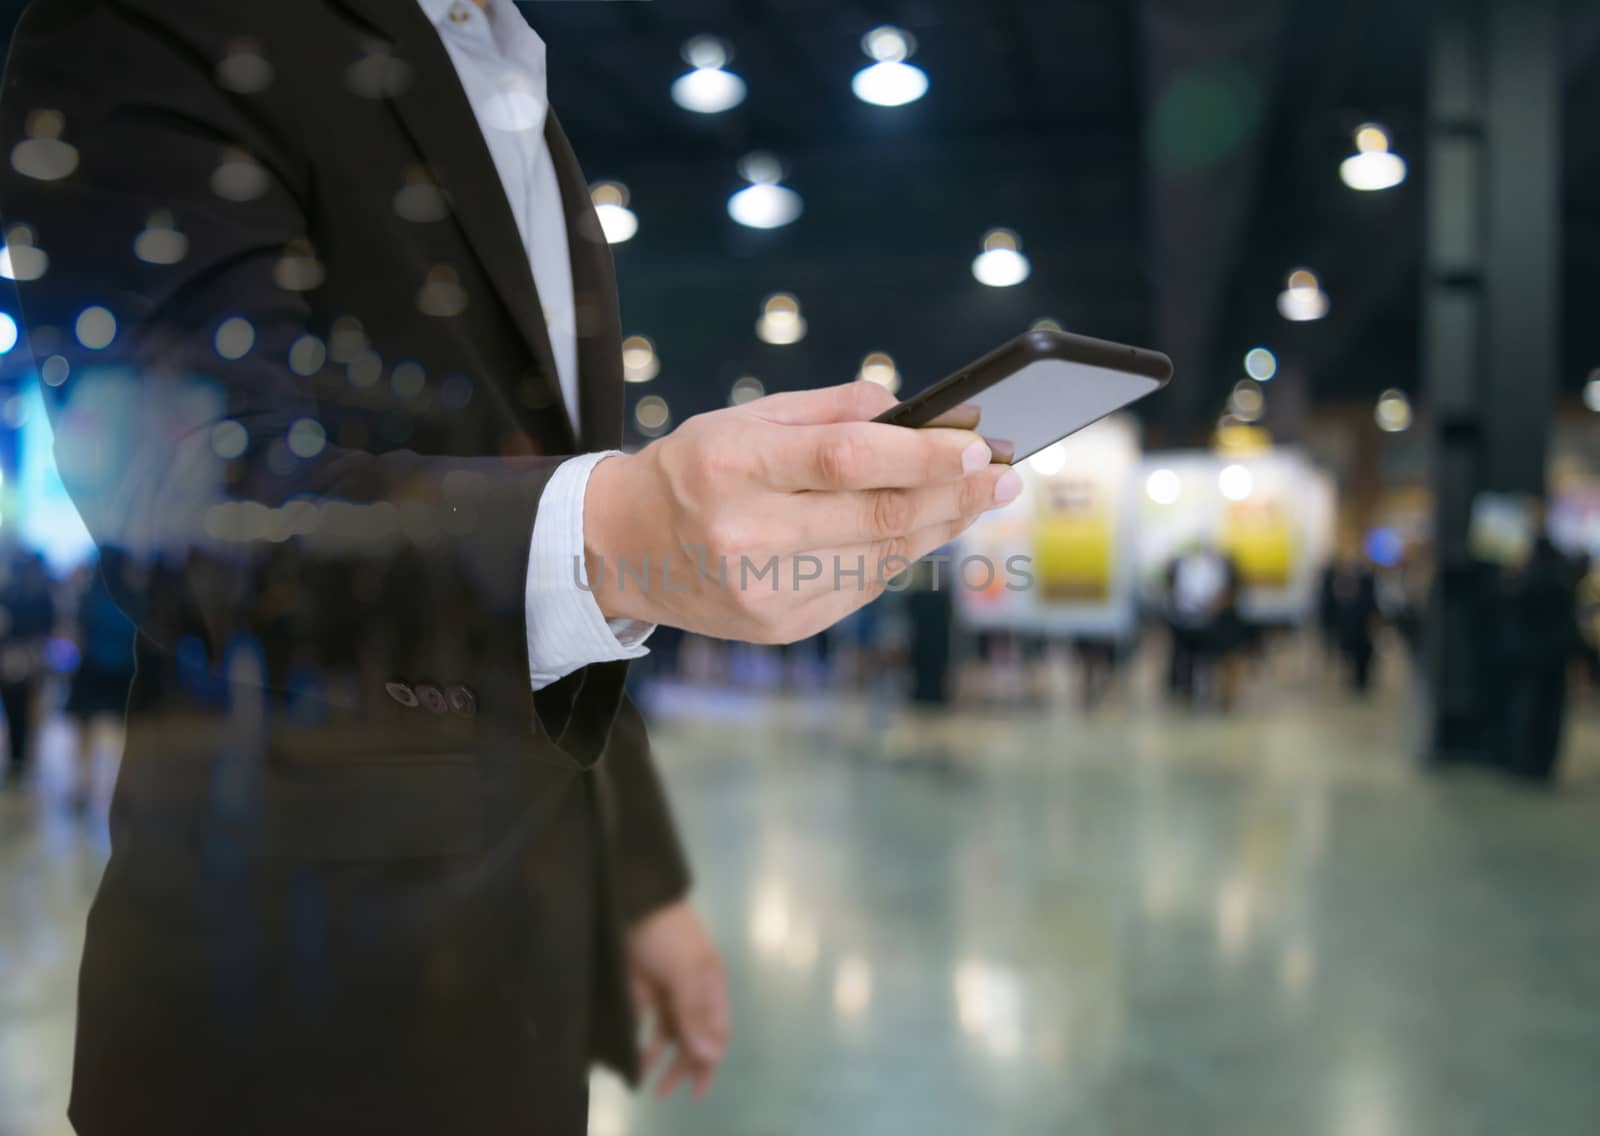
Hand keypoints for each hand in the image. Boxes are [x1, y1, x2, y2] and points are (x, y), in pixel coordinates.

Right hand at [584, 382, 1020, 641]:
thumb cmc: (694, 469)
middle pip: (877, 518)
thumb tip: (910, 406)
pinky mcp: (779, 627)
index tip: (978, 446)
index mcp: (733, 465)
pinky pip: (861, 588)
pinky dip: (898, 556)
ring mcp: (762, 590)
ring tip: (977, 498)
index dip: (922, 454)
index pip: (846, 459)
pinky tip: (921, 530)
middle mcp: (745, 533)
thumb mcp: (743, 418)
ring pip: (880, 559)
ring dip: (939, 526)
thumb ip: (826, 410)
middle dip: (954, 495)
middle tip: (1004, 477)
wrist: (624, 548)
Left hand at [627, 901, 728, 1099]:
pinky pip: (643, 1019)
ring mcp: (665, 988)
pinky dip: (638, 1037)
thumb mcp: (685, 972)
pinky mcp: (640, 984)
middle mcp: (690, 992)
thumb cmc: (668, 933)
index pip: (716, 1034)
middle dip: (681, 1066)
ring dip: (656, 1056)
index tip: (696, 1091)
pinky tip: (629, 1053)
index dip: (709, 1063)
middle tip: (662, 1092)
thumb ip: (695, 1013)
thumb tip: (709, 1055)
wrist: (633, 898)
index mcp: (710, 988)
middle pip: (691, 1037)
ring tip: (642, 1079)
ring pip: (666, 1032)